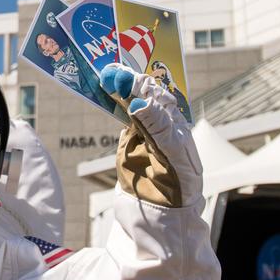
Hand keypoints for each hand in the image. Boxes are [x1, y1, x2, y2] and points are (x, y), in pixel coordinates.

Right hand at [99, 64, 202, 206]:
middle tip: (107, 73)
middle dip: (126, 79)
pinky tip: (100, 92)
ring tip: (101, 75)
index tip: (121, 80)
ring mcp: (142, 126)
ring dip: (116, 87)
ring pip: (128, 100)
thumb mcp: (173, 151)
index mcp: (174, 118)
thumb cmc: (180, 178)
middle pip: (140, 91)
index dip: (139, 85)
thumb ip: (157, 126)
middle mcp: (159, 117)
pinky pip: (118, 115)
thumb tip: (138, 102)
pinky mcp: (128, 137)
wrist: (164, 205)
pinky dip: (109, 101)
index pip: (155, 94)